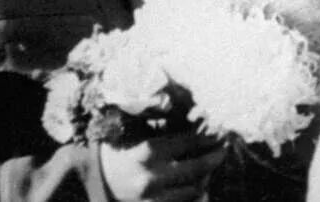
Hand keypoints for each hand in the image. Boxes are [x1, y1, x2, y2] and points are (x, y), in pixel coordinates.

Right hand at [99, 130, 226, 201]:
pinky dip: (193, 194)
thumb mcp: (137, 137)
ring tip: (209, 167)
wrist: (96, 183)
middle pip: (197, 167)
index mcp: (147, 152)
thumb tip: (199, 124)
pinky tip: (196, 185)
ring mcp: (153, 198)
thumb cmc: (118, 154)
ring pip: (194, 189)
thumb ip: (165, 133)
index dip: (208, 137)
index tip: (220, 133)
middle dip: (215, 157)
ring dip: (205, 177)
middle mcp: (151, 177)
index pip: (188, 142)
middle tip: (223, 150)